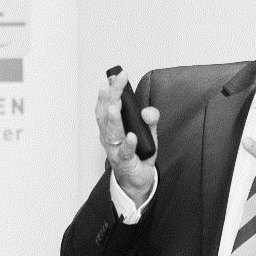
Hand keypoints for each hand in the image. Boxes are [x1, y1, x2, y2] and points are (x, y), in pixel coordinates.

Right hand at [95, 70, 159, 205]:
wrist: (136, 180)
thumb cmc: (137, 154)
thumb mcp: (147, 132)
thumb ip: (150, 119)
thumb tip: (148, 110)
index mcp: (112, 125)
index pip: (109, 102)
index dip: (112, 88)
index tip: (119, 75)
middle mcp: (109, 136)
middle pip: (105, 114)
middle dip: (108, 97)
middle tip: (112, 83)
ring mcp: (114, 149)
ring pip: (111, 132)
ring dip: (113, 119)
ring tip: (116, 106)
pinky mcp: (123, 162)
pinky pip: (124, 152)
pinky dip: (128, 144)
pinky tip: (132, 136)